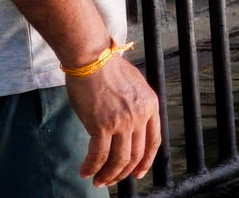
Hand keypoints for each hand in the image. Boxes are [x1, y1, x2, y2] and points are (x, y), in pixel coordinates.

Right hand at [64, 56, 161, 186]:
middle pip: (136, 154)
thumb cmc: (107, 67)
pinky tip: (85, 171)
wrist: (92, 57)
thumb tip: (129, 123)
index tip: (138, 173)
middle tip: (112, 180)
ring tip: (98, 181)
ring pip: (119, 160)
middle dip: (123, 172)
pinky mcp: (102, 126)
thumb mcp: (134, 84)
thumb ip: (135, 104)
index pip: (153, 141)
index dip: (146, 161)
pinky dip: (92, 167)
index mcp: (150, 105)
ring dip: (108, 175)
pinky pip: (98, 156)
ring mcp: (122, 122)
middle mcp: (139, 116)